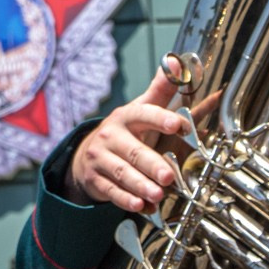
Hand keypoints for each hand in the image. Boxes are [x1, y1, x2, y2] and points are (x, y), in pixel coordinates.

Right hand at [66, 70, 189, 212]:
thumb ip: (162, 90)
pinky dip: (126, 200)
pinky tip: (140, 206)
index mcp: (126, 116)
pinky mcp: (95, 179)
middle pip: (132, 150)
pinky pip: (110, 192)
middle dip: (150, 163)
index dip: (161, 118)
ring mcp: (100, 158)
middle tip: (168, 175)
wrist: (89, 155)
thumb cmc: (126, 132)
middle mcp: (111, 136)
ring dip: (140, 185)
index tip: (179, 125)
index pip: (143, 114)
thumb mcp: (141, 110)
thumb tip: (176, 62)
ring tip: (157, 195)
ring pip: (121, 173)